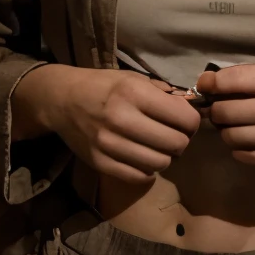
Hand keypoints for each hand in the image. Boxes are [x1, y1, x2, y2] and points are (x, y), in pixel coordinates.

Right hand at [13, 65, 200, 184]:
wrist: (61, 100)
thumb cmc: (103, 86)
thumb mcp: (133, 78)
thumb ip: (163, 93)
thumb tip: (191, 109)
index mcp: (133, 93)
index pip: (184, 118)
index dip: (192, 121)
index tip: (186, 121)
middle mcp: (121, 118)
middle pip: (176, 144)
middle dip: (181, 140)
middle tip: (173, 135)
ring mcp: (109, 144)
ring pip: (160, 163)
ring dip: (165, 156)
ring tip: (157, 147)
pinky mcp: (100, 163)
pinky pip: (139, 176)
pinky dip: (147, 170)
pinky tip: (142, 157)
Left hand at [196, 63, 254, 182]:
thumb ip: (247, 76)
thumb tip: (205, 82)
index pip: (233, 81)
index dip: (211, 84)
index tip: (205, 87)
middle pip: (227, 112)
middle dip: (216, 110)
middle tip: (220, 110)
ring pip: (233, 137)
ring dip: (225, 131)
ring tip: (232, 125)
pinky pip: (246, 156)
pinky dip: (238, 149)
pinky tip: (244, 140)